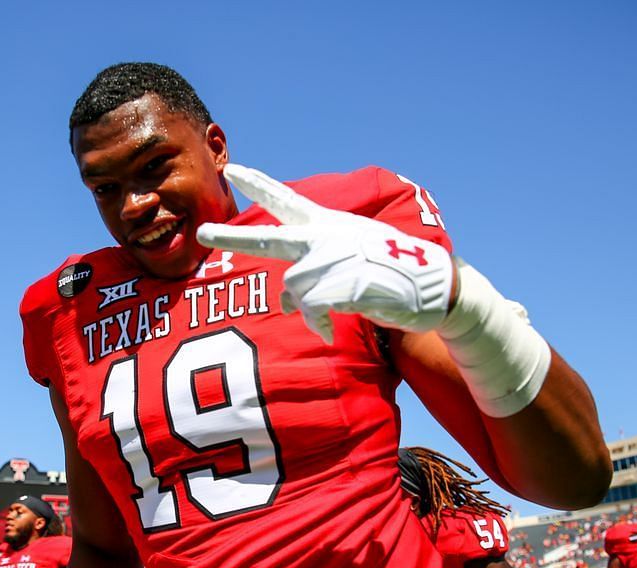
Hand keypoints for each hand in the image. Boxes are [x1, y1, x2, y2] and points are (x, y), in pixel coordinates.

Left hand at [196, 164, 455, 343]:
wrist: (435, 286)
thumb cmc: (389, 274)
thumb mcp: (347, 264)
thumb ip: (311, 275)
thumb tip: (285, 304)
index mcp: (328, 224)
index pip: (287, 200)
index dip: (259, 184)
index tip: (232, 168)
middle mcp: (327, 236)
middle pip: (270, 236)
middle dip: (233, 236)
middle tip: (201, 232)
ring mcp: (335, 258)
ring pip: (294, 289)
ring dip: (307, 310)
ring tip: (329, 316)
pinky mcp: (346, 282)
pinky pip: (312, 310)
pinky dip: (318, 325)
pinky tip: (330, 329)